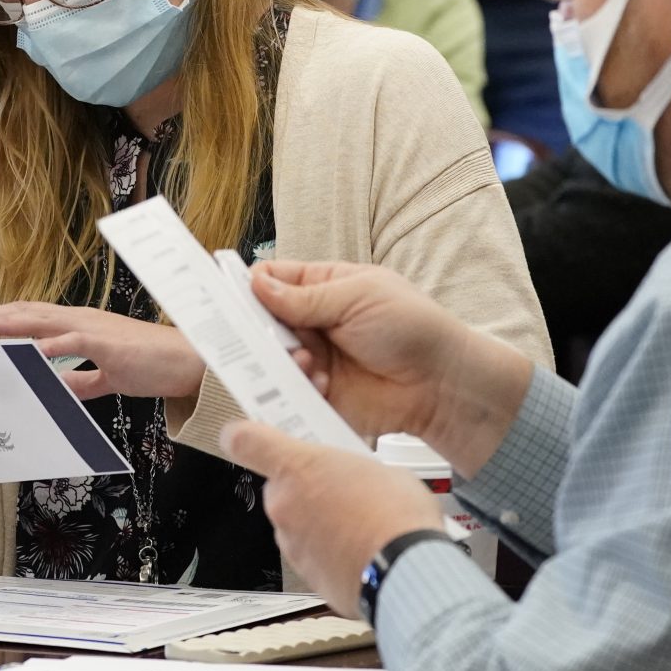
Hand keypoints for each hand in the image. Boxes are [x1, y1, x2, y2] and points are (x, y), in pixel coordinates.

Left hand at [0, 303, 204, 401]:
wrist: (188, 363)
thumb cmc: (152, 366)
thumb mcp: (108, 375)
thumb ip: (82, 380)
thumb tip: (57, 387)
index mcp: (81, 326)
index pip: (33, 317)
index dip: (2, 319)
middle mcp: (81, 320)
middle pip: (27, 314)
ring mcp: (93, 329)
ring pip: (39, 321)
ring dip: (5, 323)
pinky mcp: (106, 343)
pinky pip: (70, 343)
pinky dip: (45, 346)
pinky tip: (23, 351)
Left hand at [221, 420, 443, 617]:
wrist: (404, 571)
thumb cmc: (395, 515)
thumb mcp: (380, 468)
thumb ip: (350, 469)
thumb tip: (356, 481)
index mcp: (297, 468)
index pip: (244, 441)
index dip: (243, 436)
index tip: (250, 436)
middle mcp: (284, 505)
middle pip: (280, 488)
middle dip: (305, 489)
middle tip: (340, 490)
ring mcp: (291, 543)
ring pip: (295, 524)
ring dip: (318, 523)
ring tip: (359, 525)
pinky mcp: (305, 574)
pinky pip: (311, 556)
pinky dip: (328, 553)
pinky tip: (360, 550)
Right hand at [251, 260, 531, 477]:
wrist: (440, 384)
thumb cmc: (413, 328)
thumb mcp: (358, 297)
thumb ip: (304, 296)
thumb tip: (256, 284)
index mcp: (323, 287)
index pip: (272, 279)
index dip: (249, 286)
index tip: (230, 295)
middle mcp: (313, 321)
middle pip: (263, 320)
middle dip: (259, 327)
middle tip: (263, 333)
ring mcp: (313, 357)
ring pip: (271, 356)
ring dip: (282, 357)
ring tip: (306, 361)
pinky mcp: (316, 392)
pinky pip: (287, 389)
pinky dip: (295, 385)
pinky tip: (318, 382)